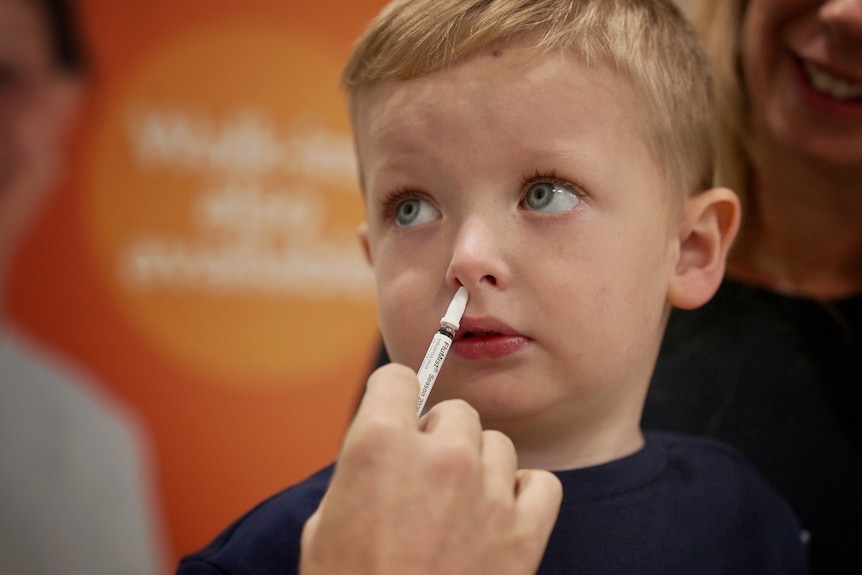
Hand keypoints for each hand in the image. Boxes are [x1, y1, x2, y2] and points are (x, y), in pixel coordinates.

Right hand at [300, 363, 562, 574]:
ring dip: (478, 467)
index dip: (393, 401)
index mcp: (378, 445)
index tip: (396, 416)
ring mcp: (486, 492)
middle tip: (423, 478)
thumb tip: (389, 449)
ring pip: (496, 444)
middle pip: (454, 411)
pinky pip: (540, 484)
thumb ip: (363, 469)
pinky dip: (522, 496)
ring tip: (458, 507)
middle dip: (438, 438)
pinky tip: (497, 517)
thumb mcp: (326, 522)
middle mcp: (439, 456)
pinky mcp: (523, 532)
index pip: (398, 379)